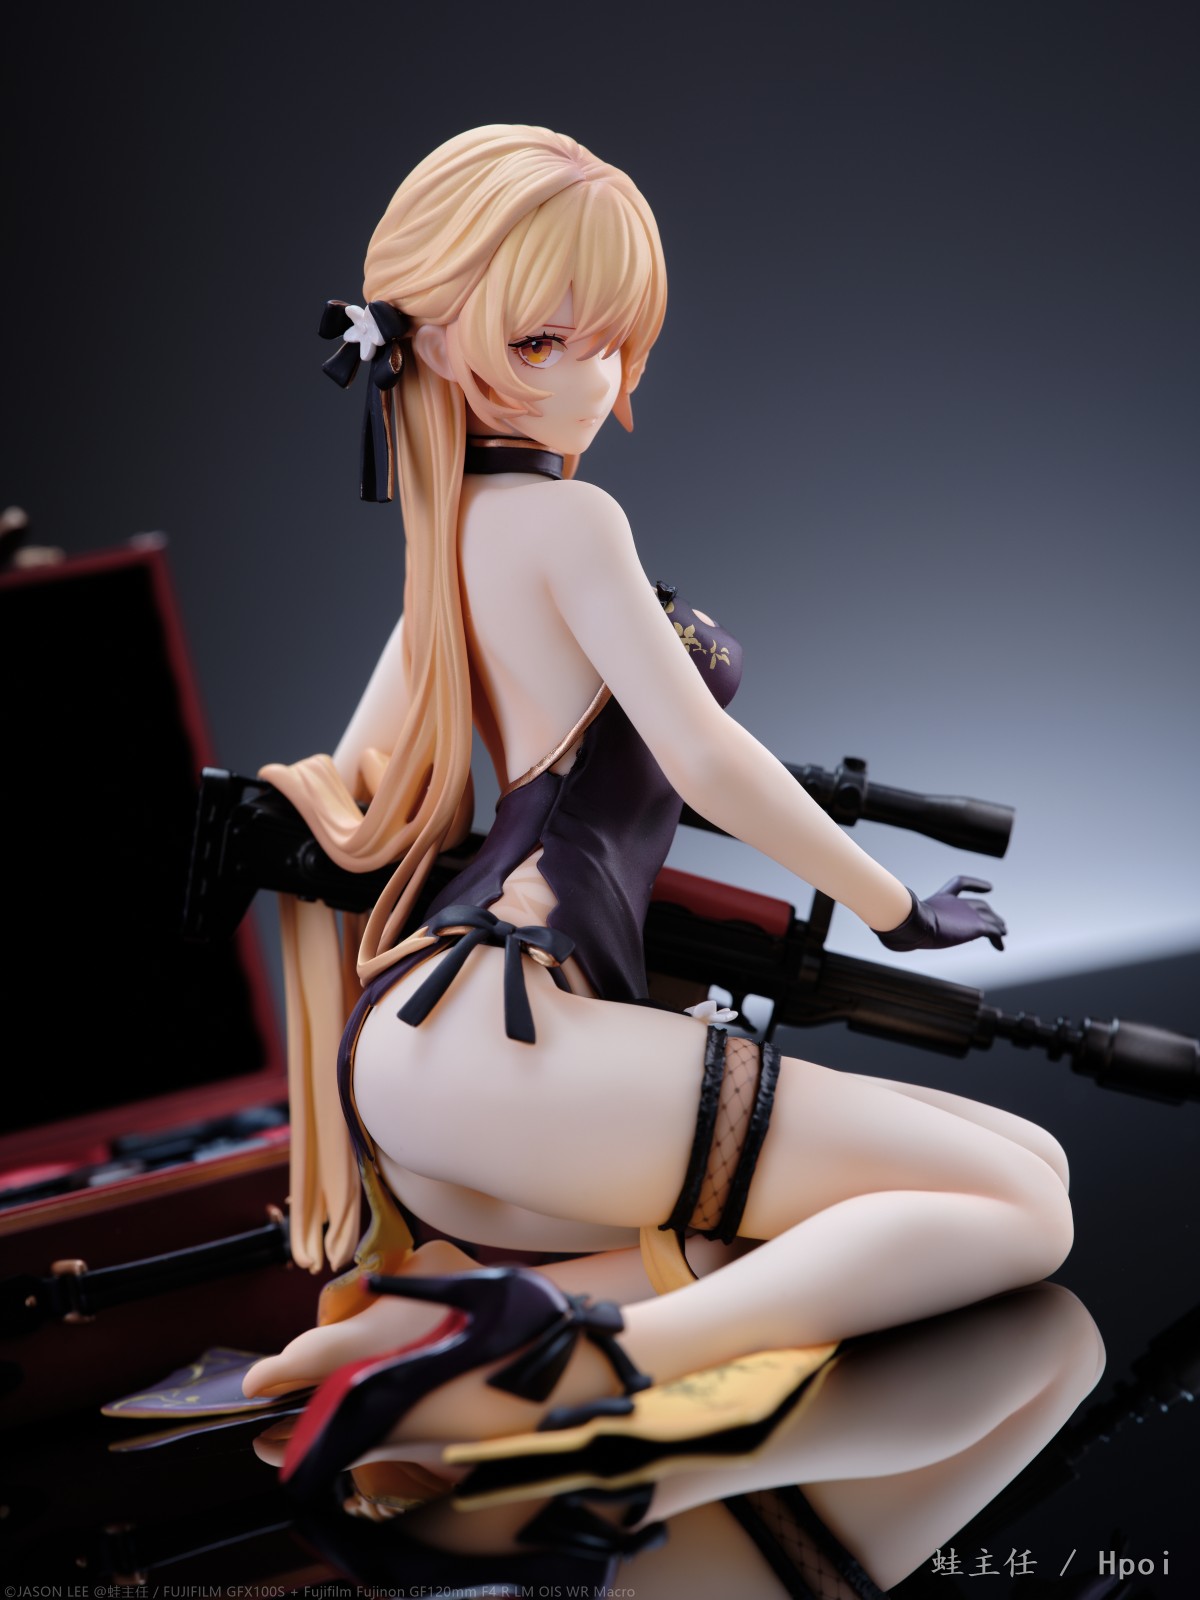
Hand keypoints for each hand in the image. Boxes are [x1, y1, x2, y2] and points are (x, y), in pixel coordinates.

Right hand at [875, 876, 1006, 952]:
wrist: (916, 924)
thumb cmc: (903, 923)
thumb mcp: (901, 921)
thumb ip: (897, 924)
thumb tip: (880, 933)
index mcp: (941, 898)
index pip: (959, 883)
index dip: (975, 883)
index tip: (989, 887)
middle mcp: (958, 903)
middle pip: (980, 904)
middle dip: (989, 911)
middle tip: (997, 920)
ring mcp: (969, 913)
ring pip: (991, 917)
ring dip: (998, 924)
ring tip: (1003, 931)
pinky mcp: (977, 926)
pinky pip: (994, 931)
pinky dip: (999, 937)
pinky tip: (1001, 944)